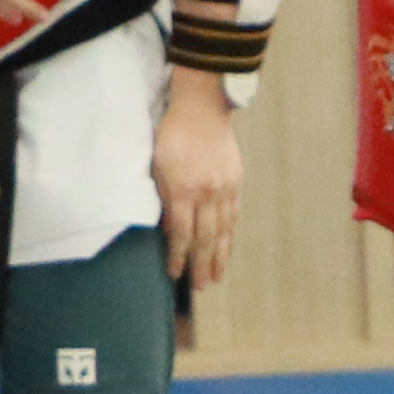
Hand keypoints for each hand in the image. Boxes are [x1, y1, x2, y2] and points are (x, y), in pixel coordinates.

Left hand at [150, 73, 243, 289]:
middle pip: (206, 238)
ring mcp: (224, 188)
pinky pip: (233, 215)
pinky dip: (230, 235)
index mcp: (184, 190)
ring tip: (216, 277)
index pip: (182, 234)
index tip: (174, 274)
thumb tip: (171, 230)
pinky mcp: (235, 181)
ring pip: (223, 230)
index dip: (178, 257)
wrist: (202, 107)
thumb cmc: (172, 133)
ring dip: (219, 256)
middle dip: (202, 265)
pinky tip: (227, 248)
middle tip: (201, 286)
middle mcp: (207, 193)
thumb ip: (164, 199)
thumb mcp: (158, 165)